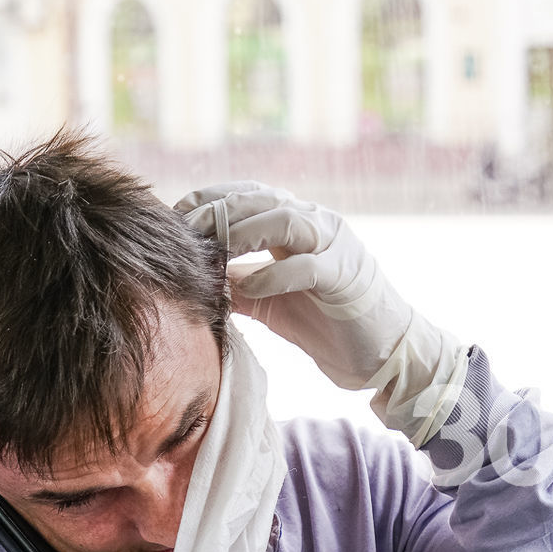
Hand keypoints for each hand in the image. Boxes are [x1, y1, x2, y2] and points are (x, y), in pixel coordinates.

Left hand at [175, 181, 465, 444]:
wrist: (380, 356)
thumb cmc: (323, 325)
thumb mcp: (266, 301)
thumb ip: (232, 283)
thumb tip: (188, 278)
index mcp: (296, 224)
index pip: (245, 195)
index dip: (207, 200)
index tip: (172, 218)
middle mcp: (316, 223)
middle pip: (259, 199)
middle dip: (216, 212)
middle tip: (181, 232)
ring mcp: (335, 245)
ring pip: (284, 219)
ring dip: (243, 232)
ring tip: (211, 251)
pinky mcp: (347, 275)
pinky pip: (306, 265)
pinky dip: (273, 274)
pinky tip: (247, 289)